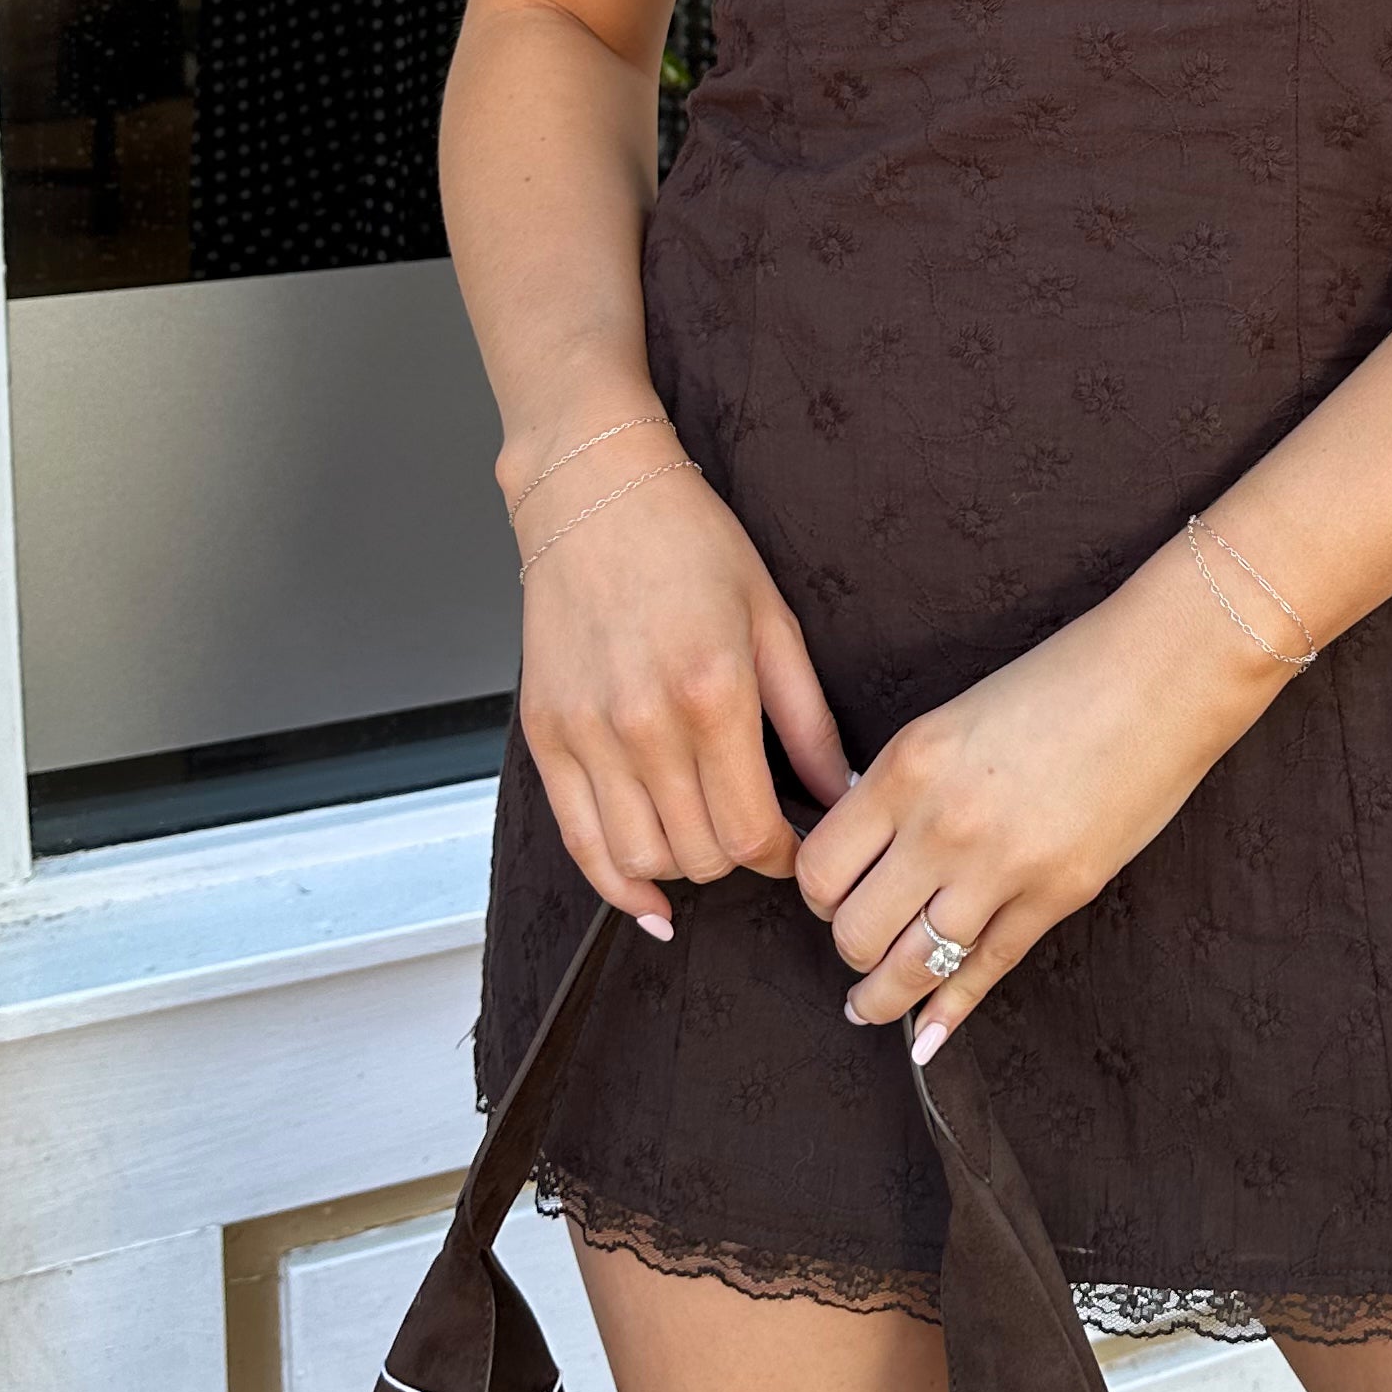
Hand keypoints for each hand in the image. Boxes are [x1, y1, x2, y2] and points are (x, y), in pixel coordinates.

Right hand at [517, 444, 850, 937]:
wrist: (594, 494)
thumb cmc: (691, 544)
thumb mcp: (773, 621)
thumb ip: (809, 722)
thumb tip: (844, 794)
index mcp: (714, 693)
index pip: (755, 830)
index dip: (786, 857)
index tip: (797, 847)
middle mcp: (645, 724)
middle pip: (701, 854)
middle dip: (739, 859)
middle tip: (756, 835)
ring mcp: (587, 734)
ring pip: (640, 860)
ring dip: (683, 869)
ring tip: (706, 841)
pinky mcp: (546, 736)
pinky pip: (580, 842)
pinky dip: (616, 883)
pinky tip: (648, 897)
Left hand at [793, 547, 1284, 1052]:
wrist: (1163, 676)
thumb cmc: (1061, 679)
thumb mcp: (955, 716)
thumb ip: (906, 782)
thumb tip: (864, 839)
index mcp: (908, 766)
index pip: (821, 867)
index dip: (817, 892)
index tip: (832, 894)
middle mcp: (943, 825)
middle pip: (854, 930)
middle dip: (849, 945)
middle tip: (860, 939)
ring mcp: (1002, 869)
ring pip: (910, 968)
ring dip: (881, 998)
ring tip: (869, 1007)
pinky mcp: (1058, 897)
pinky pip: (985, 971)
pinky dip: (949, 1012)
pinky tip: (926, 1035)